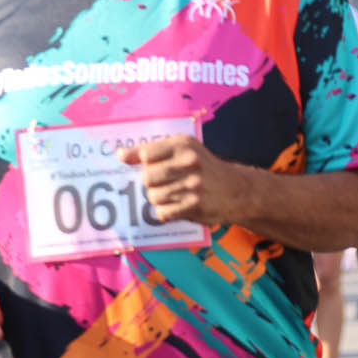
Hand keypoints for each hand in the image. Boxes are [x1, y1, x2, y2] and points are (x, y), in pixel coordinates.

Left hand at [117, 133, 238, 224]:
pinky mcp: (193, 206)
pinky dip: (165, 212)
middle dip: (151, 183)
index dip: (141, 162)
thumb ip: (152, 150)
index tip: (142, 164)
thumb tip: (121, 155)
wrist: (236, 190)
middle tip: (164, 182)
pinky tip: (177, 206)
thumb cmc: (203, 167)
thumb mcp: (184, 150)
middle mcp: (188, 163)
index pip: (146, 154)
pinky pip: (162, 213)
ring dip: (158, 198)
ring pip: (153, 197)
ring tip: (174, 194)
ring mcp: (192, 186)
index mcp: (183, 145)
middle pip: (146, 177)